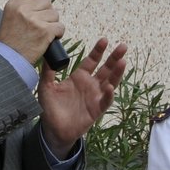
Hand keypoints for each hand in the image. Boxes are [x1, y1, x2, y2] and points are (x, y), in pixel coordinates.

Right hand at [0, 0, 63, 65]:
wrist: (10, 59)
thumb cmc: (10, 40)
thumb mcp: (9, 16)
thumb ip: (22, 5)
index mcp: (14, 4)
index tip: (38, 4)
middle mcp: (24, 9)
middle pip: (46, 1)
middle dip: (46, 12)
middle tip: (40, 23)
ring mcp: (35, 20)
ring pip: (55, 14)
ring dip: (52, 23)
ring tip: (42, 32)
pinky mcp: (45, 31)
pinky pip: (60, 26)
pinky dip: (58, 33)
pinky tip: (49, 38)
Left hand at [38, 38, 127, 156]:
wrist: (53, 129)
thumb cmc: (50, 108)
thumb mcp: (46, 86)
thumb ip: (48, 71)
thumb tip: (48, 53)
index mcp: (79, 77)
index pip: (92, 61)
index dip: (98, 51)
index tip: (104, 40)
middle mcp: (90, 85)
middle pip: (106, 69)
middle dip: (114, 58)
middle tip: (123, 46)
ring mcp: (95, 97)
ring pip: (110, 82)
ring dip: (117, 73)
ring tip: (122, 62)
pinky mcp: (97, 109)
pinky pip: (105, 101)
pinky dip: (108, 94)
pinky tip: (110, 88)